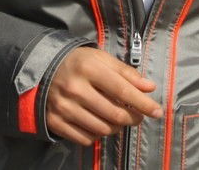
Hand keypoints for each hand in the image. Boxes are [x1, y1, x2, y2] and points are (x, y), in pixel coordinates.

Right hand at [45, 47, 162, 145]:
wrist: (41, 70)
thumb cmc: (77, 63)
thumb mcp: (100, 59)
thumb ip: (126, 72)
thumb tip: (149, 88)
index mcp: (88, 68)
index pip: (122, 91)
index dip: (143, 103)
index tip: (157, 111)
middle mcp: (75, 89)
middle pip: (115, 115)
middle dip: (133, 118)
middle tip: (137, 116)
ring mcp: (64, 108)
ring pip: (103, 129)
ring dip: (117, 127)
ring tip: (117, 119)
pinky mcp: (56, 122)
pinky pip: (86, 139)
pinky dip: (98, 135)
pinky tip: (99, 123)